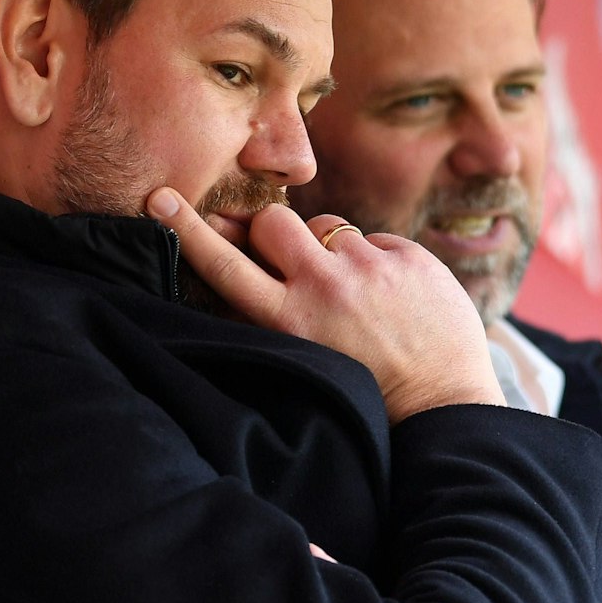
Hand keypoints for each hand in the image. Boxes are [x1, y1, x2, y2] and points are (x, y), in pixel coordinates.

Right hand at [149, 188, 504, 422]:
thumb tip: (239, 265)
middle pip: (271, 224)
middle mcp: (324, 287)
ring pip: (325, 226)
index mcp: (288, 320)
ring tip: (352, 291)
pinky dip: (375, 262)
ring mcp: (369, 267)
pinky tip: (390, 297)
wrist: (441, 402)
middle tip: (287, 258)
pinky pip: (373, 239)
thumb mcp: (302, 357)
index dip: (187, 231)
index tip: (161, 199)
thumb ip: (270, 315)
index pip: (224, 266)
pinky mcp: (407, 256)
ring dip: (328, 248)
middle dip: (270, 232)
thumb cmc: (364, 386)